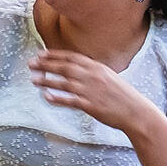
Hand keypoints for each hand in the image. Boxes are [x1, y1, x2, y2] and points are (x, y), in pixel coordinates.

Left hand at [29, 49, 163, 134]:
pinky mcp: (90, 105)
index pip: (71, 57)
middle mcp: (92, 76)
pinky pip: (69, 100)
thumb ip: (93, 72)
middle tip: (31, 63)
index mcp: (97, 67)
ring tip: (33, 79)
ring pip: (63, 83)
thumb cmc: (122, 96)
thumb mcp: (108, 77)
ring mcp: (91, 90)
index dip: (54, 55)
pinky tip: (46, 96)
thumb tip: (77, 69)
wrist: (136, 111)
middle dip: (45, 64)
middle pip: (64, 67)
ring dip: (46, 80)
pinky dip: (57, 98)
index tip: (41, 54)